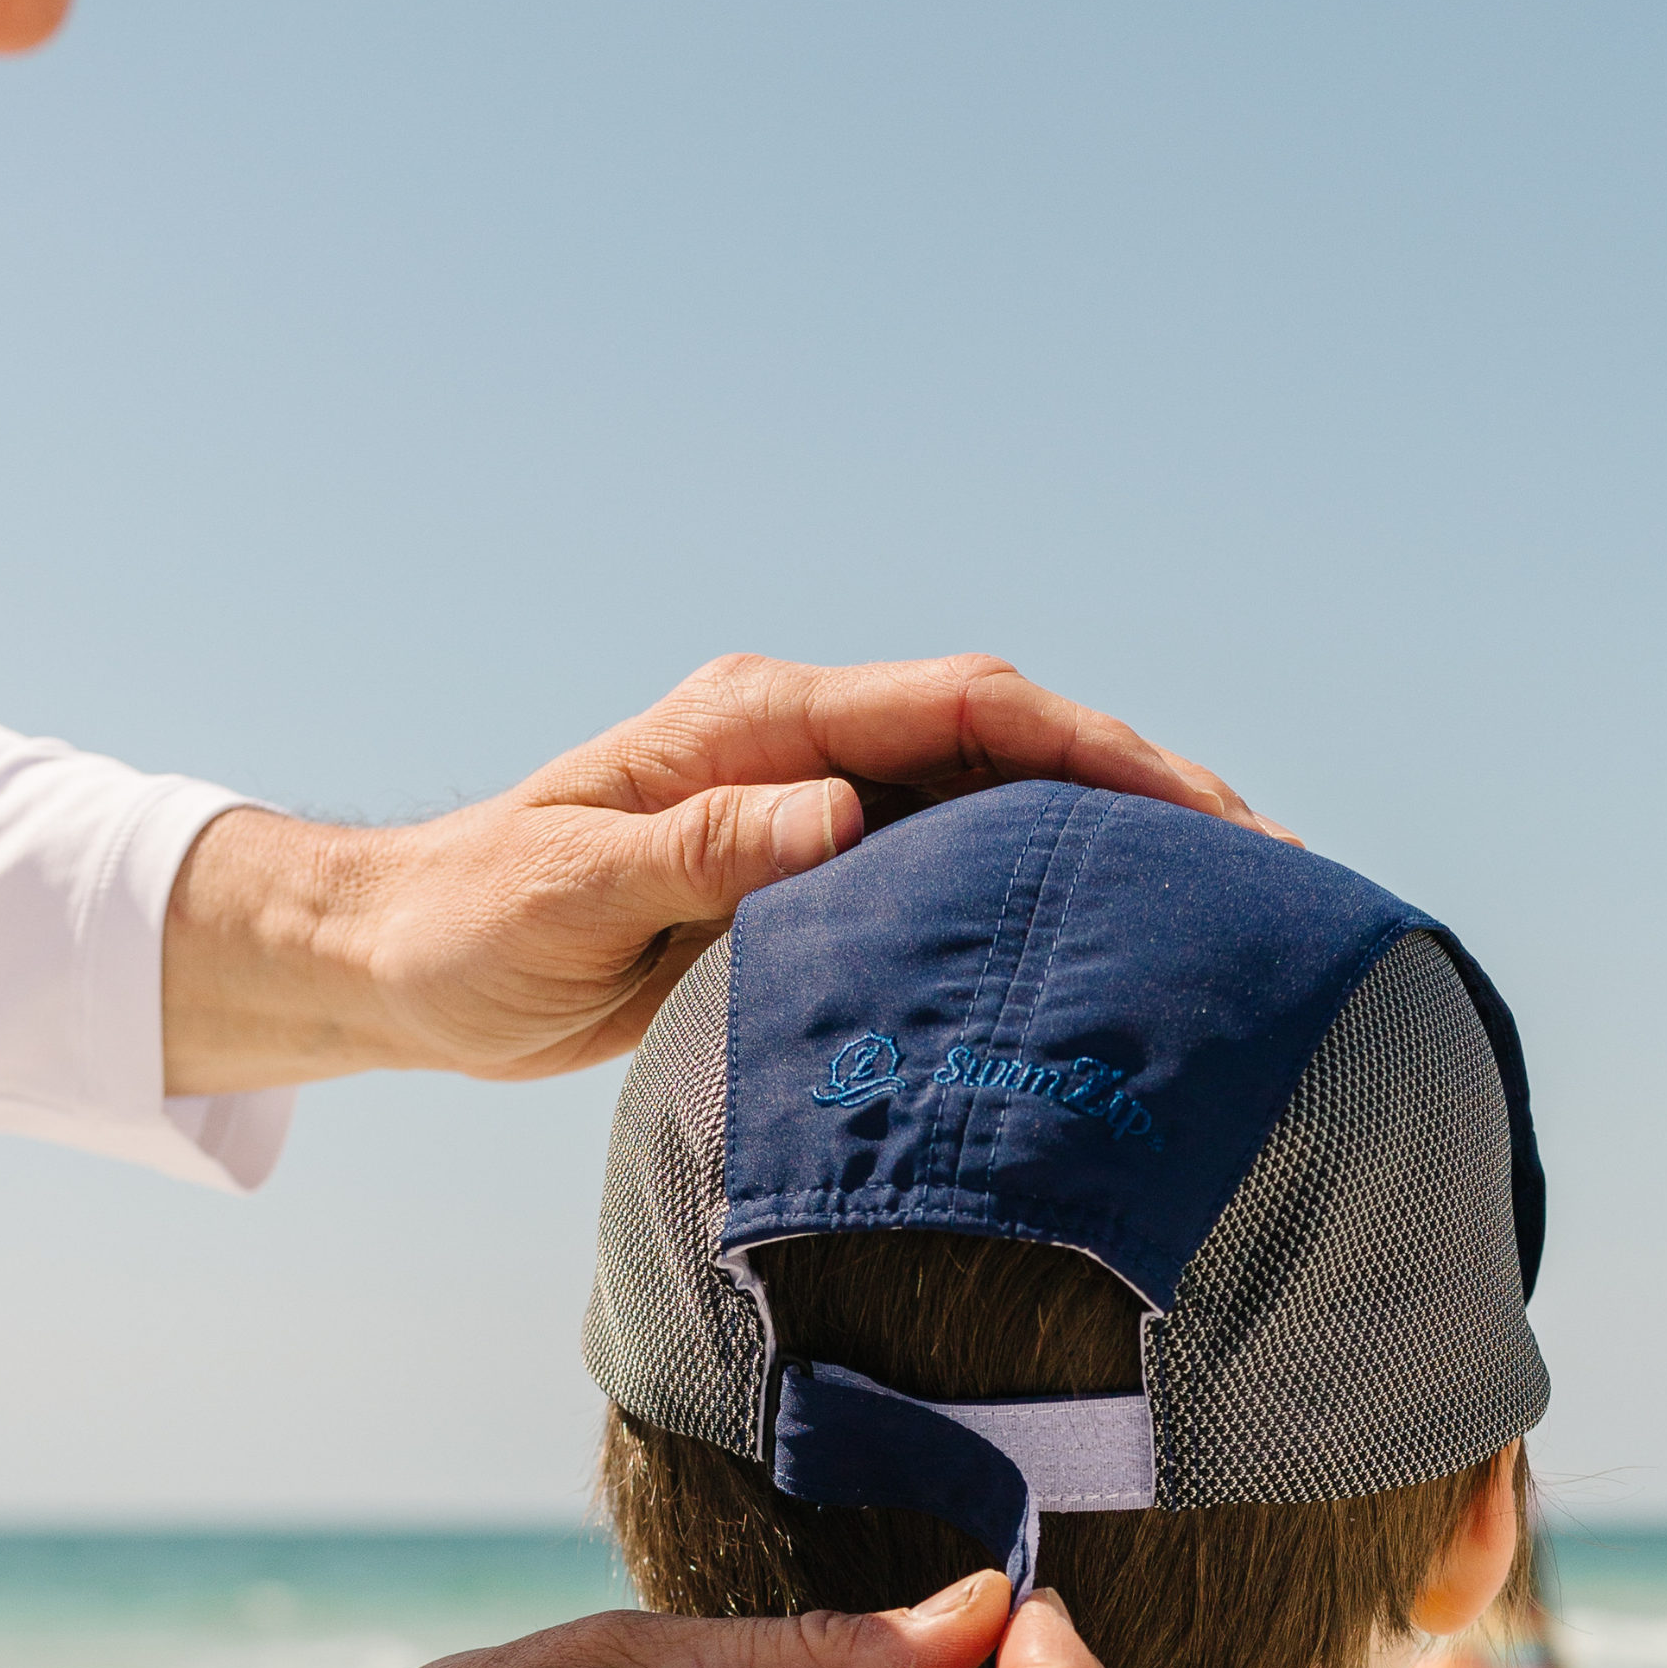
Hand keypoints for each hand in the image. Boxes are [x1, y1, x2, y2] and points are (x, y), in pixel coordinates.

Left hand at [160, 652, 1287, 1093]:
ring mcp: (808, 801)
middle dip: (1142, 790)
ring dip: (1102, 844)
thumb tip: (842, 819)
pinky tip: (1091, 956)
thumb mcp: (571, 894)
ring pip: (992, 802)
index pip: (965, 706)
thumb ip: (702, 853)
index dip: (1093, 747)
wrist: (404, 960)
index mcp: (757, 719)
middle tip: (1262, 865)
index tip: (1198, 809)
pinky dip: (1028, 897)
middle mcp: (800, 743)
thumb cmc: (469, 928)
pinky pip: (945, 868)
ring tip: (1219, 911)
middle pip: (1011, 740)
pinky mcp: (804, 872)